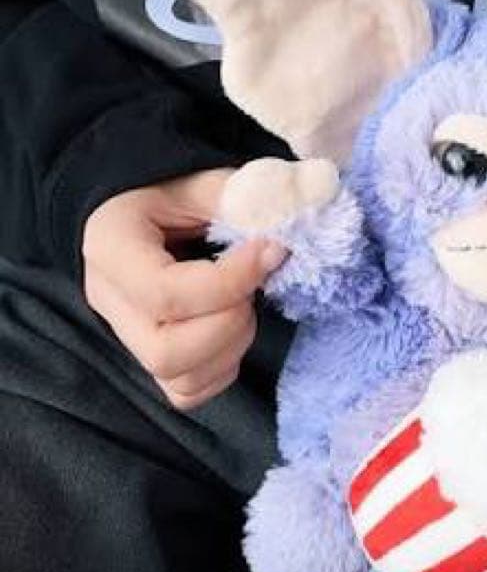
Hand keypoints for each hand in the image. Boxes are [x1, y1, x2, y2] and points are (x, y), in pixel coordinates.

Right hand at [83, 169, 285, 409]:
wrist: (132, 213)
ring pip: (180, 379)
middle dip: (229, 324)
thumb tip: (291, 215)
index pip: (165, 293)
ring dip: (233, 346)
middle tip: (251, 286)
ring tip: (245, 303)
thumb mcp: (195, 180)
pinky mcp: (151, 360)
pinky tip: (234, 328)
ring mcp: (128, 339)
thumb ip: (239, 196)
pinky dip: (224, 368)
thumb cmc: (163, 194)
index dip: (230, 282)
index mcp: (110, 250)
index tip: (271, 251)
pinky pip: (188, 391)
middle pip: (166, 353)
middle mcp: (111, 303)